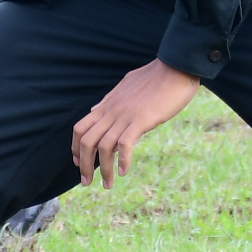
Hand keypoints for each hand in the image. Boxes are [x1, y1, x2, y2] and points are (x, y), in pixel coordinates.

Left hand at [70, 61, 202, 189]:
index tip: (79, 163)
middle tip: (87, 182)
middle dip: (84, 165)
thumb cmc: (156, 76)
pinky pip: (125, 144)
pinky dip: (123, 160)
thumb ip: (110, 99)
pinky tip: (124, 171)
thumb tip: (97, 108)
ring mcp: (125, 115)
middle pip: (87, 142)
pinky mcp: (142, 120)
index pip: (80, 128)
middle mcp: (112, 111)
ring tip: (108, 184)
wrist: (175, 67)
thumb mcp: (126, 85)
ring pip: (104, 147)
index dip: (75, 148)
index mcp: (108, 104)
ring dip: (103, 170)